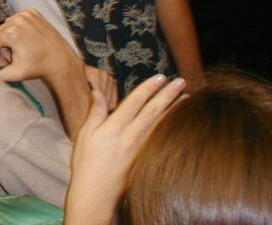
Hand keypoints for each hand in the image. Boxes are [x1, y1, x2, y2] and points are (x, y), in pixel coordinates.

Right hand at [0, 8, 83, 83]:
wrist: (61, 60)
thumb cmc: (39, 67)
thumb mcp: (15, 74)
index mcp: (11, 33)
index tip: (5, 64)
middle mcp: (17, 20)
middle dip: (0, 48)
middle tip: (13, 58)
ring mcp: (26, 14)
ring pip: (3, 27)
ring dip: (8, 39)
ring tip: (21, 50)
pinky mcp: (32, 12)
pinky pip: (15, 21)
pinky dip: (17, 30)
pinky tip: (27, 40)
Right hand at [63, 75, 186, 224]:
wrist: (95, 194)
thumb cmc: (86, 164)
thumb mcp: (85, 135)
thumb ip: (95, 112)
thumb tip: (97, 91)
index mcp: (115, 127)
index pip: (136, 101)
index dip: (148, 87)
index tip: (160, 77)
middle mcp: (131, 136)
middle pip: (154, 110)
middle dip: (168, 94)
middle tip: (182, 81)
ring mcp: (141, 149)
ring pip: (162, 124)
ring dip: (175, 109)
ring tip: (187, 97)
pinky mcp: (146, 159)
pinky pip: (161, 138)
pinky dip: (171, 127)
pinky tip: (178, 121)